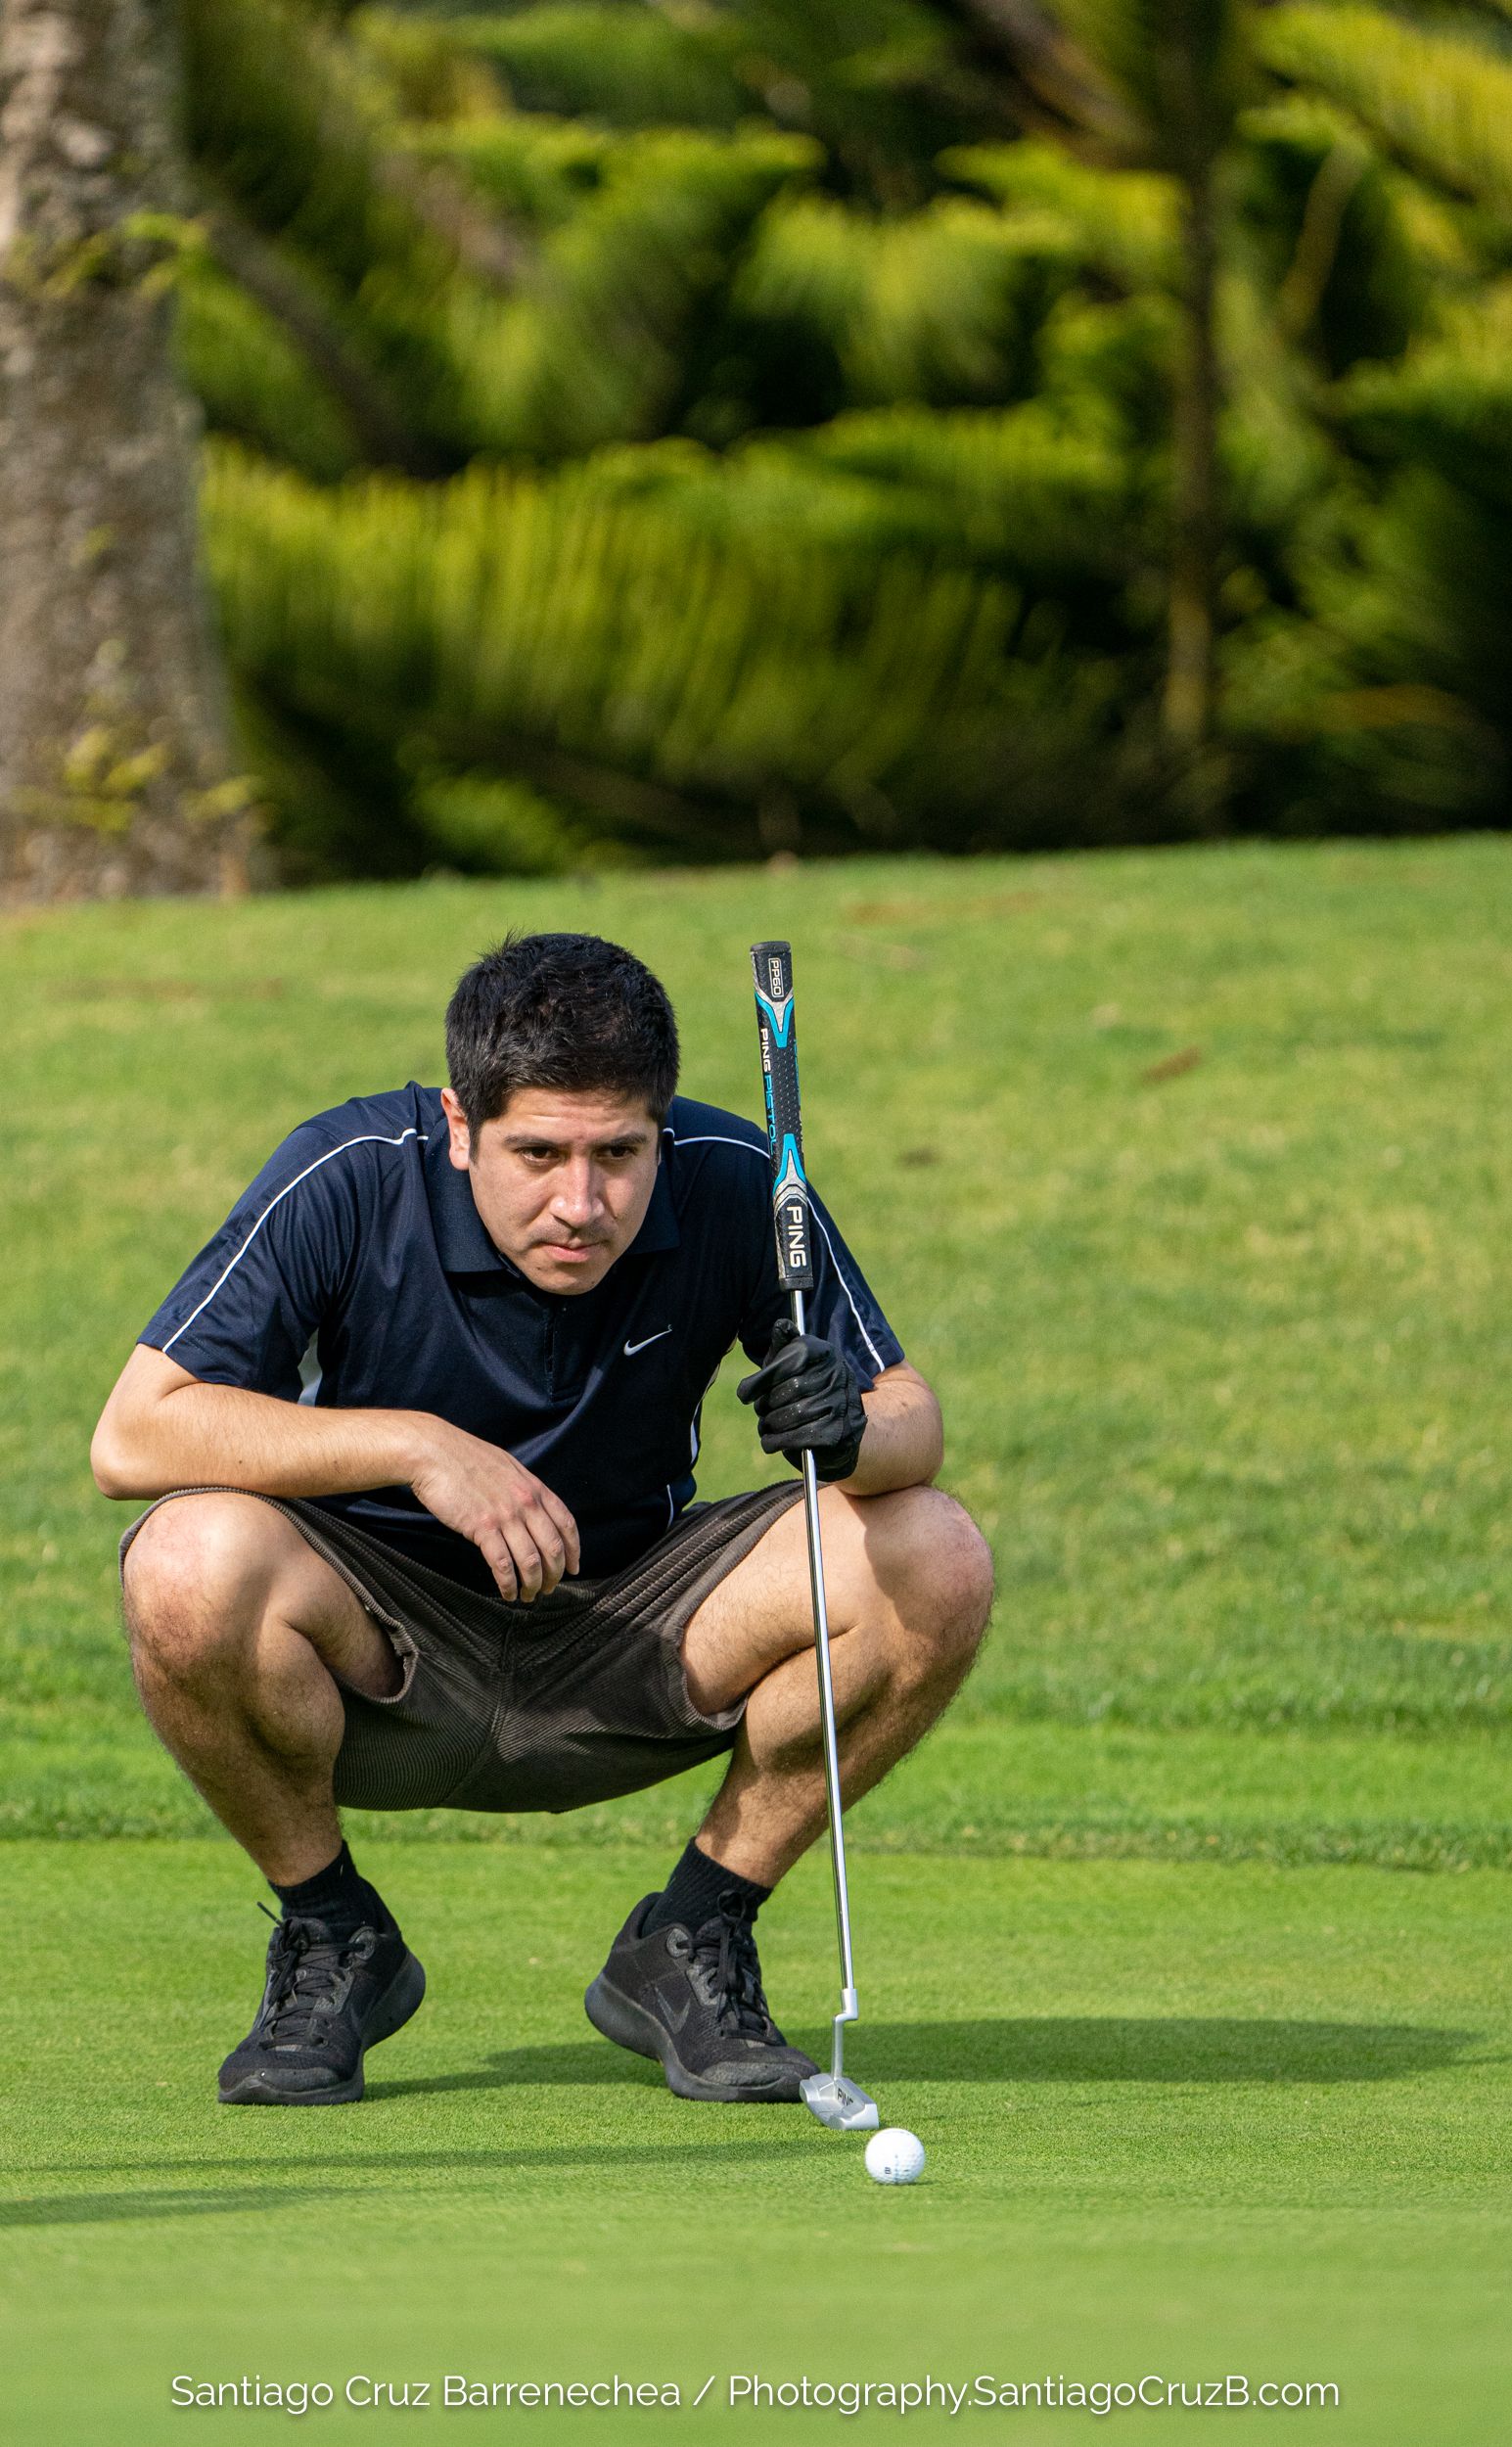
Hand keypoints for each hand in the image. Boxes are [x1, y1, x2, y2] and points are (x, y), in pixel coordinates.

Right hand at [409, 1422, 580, 1601]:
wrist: (433, 1452)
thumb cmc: (465, 1458)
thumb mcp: (506, 1467)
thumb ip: (523, 1489)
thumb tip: (532, 1511)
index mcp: (534, 1488)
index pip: (566, 1524)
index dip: (574, 1550)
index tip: (574, 1568)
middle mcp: (526, 1503)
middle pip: (553, 1548)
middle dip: (554, 1574)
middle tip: (549, 1589)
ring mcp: (505, 1516)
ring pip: (531, 1561)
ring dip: (532, 1584)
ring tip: (528, 1596)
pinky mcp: (482, 1528)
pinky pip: (502, 1564)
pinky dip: (508, 1584)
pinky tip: (507, 1592)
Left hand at [737, 1319, 867, 1483]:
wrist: (844, 1422)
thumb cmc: (810, 1385)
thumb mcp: (798, 1361)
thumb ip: (785, 1345)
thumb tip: (780, 1325)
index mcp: (823, 1352)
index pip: (784, 1365)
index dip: (759, 1382)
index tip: (743, 1394)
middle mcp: (836, 1375)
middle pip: (784, 1393)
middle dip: (764, 1405)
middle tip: (761, 1410)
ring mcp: (838, 1404)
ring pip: (788, 1417)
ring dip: (769, 1425)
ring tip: (766, 1425)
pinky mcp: (836, 1432)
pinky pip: (797, 1438)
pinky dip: (776, 1442)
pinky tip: (770, 1441)